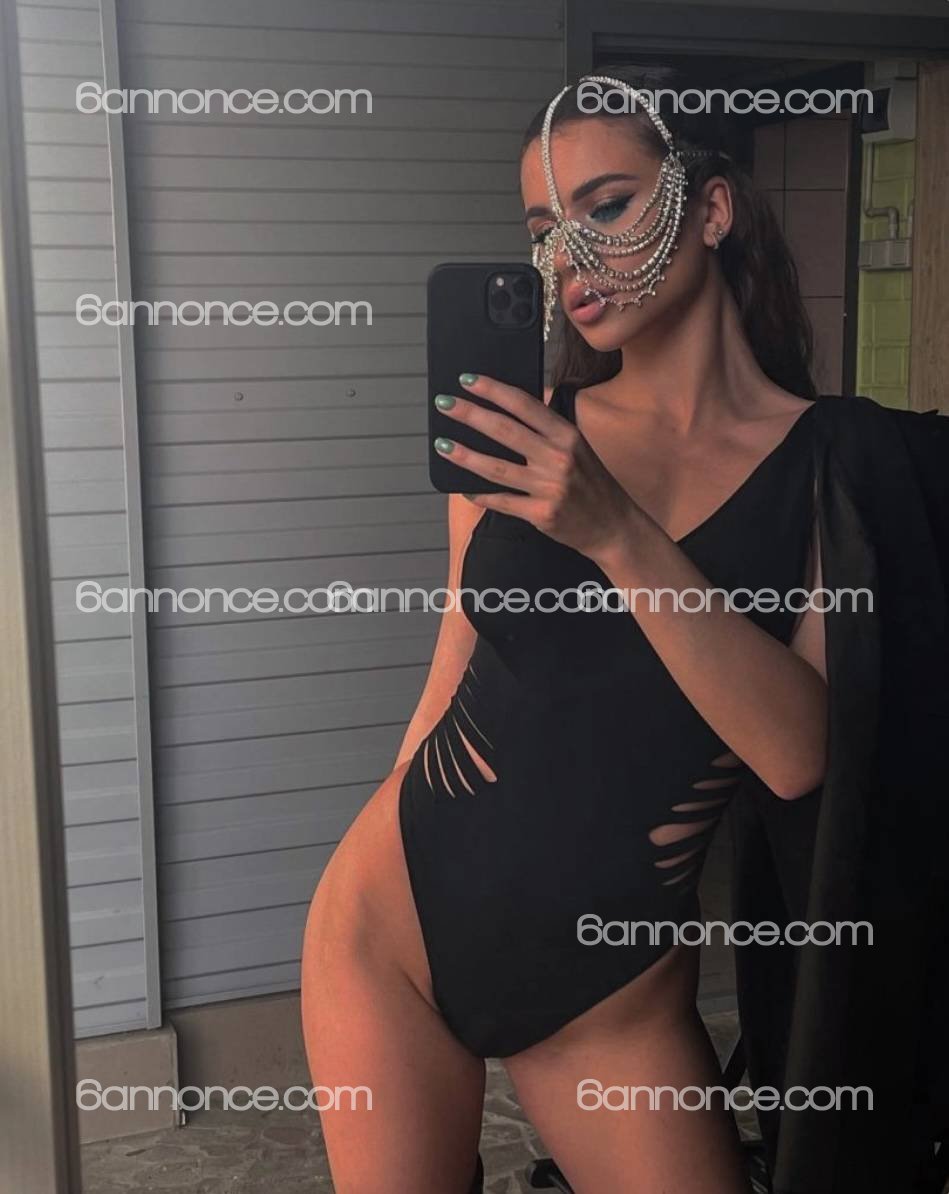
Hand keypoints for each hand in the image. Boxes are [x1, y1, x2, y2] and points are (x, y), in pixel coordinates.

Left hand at [433, 373, 637, 564]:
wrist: (614, 527)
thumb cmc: (592, 484)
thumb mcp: (579, 447)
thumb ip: (548, 430)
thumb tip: (508, 408)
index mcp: (567, 435)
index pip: (524, 405)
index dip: (493, 390)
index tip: (468, 380)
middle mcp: (559, 458)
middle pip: (505, 431)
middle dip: (470, 414)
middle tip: (444, 403)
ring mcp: (550, 488)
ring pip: (496, 468)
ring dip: (464, 455)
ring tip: (442, 444)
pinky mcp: (541, 514)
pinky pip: (502, 501)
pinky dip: (479, 494)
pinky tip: (462, 487)